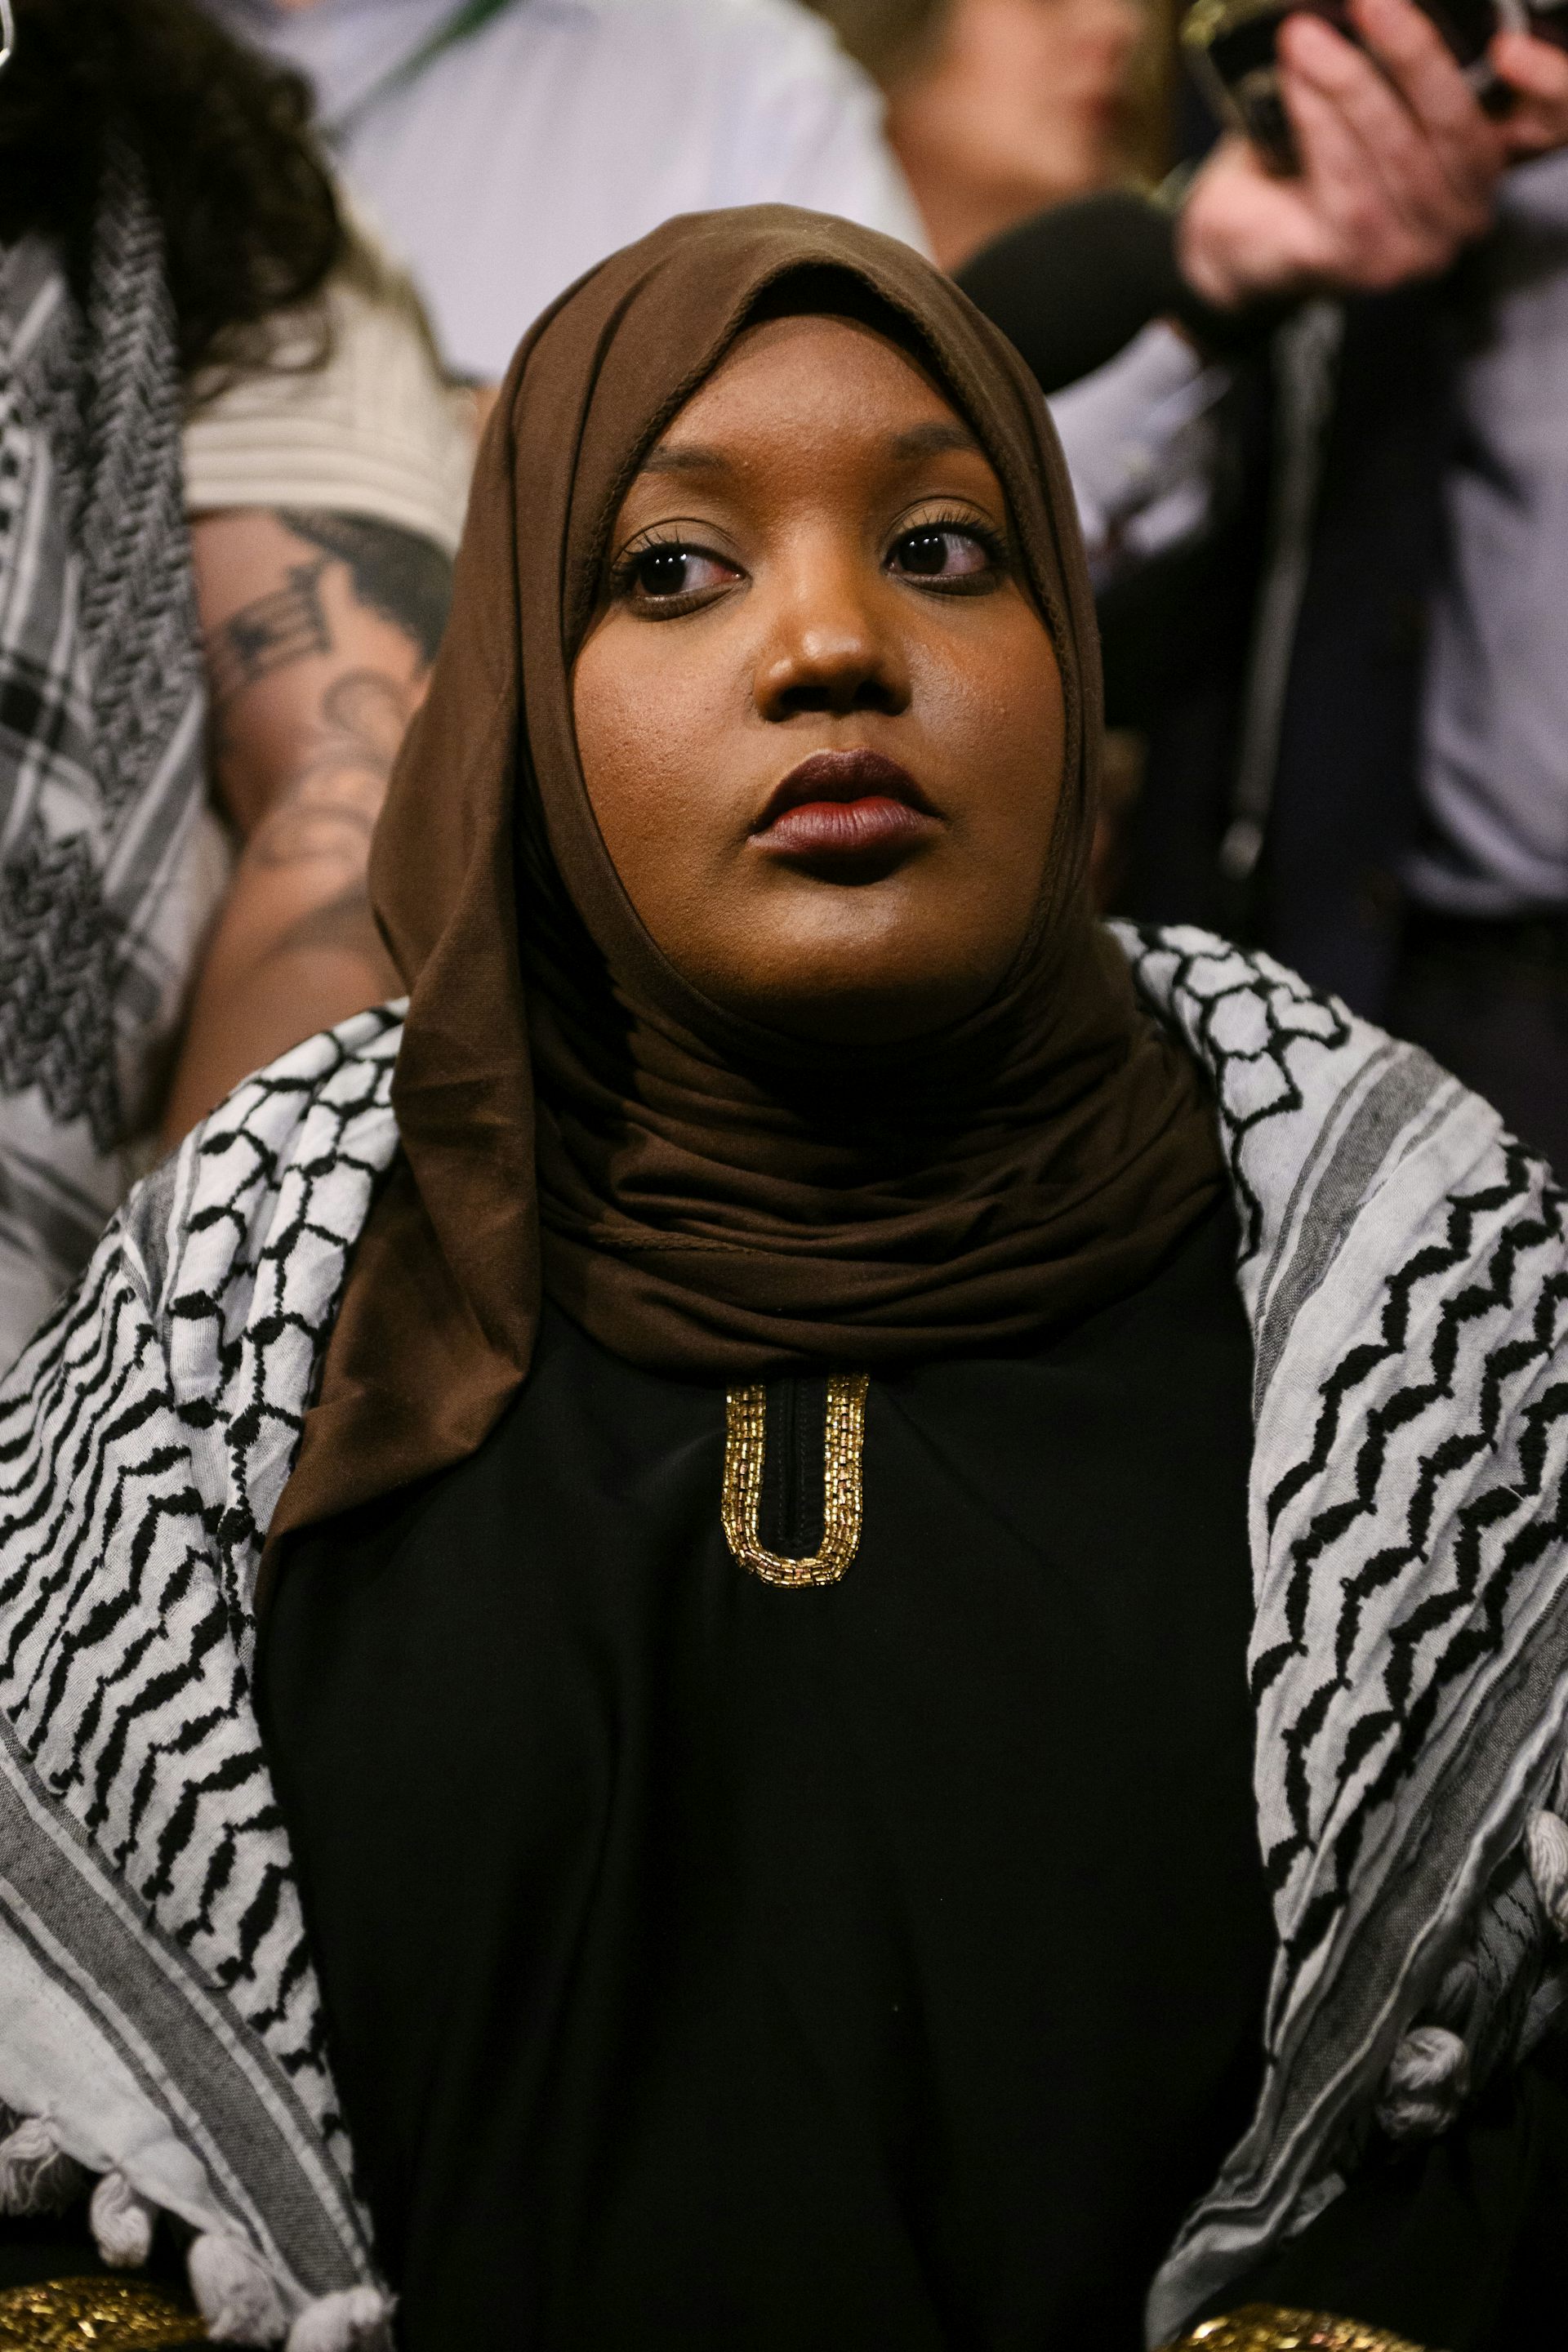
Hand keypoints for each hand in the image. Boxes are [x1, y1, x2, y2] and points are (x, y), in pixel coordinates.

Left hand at [1177, 0, 1565, 310]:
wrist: (1236, 233)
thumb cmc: (1310, 153)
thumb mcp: (1377, 96)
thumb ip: (1406, 64)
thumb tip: (1390, 0)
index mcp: (1483, 166)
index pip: (1545, 126)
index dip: (1546, 86)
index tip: (1510, 46)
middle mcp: (1464, 216)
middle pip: (1455, 127)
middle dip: (1411, 54)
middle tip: (1371, 1)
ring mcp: (1416, 250)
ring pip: (1397, 151)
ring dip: (1349, 83)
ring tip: (1306, 37)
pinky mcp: (1360, 265)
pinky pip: (1346, 180)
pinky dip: (1318, 120)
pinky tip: (1295, 80)